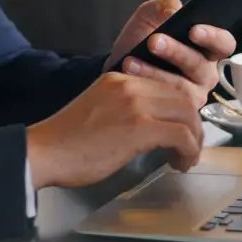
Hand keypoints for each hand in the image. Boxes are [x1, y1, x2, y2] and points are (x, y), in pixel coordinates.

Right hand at [27, 72, 204, 188]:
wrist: (46, 150)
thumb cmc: (67, 139)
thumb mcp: (99, 109)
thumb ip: (124, 107)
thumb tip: (153, 124)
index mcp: (118, 78)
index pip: (166, 87)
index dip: (181, 112)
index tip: (179, 133)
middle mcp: (129, 84)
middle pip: (183, 99)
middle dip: (193, 126)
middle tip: (187, 149)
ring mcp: (135, 104)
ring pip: (188, 115)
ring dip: (194, 140)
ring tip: (185, 158)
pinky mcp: (140, 126)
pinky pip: (182, 136)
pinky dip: (189, 152)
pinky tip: (178, 164)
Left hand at [105, 0, 236, 109]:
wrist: (116, 68)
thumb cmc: (138, 42)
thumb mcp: (148, 18)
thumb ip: (162, 7)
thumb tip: (174, 9)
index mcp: (205, 49)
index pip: (224, 43)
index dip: (213, 37)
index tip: (193, 30)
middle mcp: (204, 73)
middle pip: (201, 65)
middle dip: (176, 52)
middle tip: (154, 41)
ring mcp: (193, 94)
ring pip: (183, 86)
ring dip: (155, 71)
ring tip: (132, 61)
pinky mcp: (176, 111)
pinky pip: (167, 102)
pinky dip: (146, 85)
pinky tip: (130, 74)